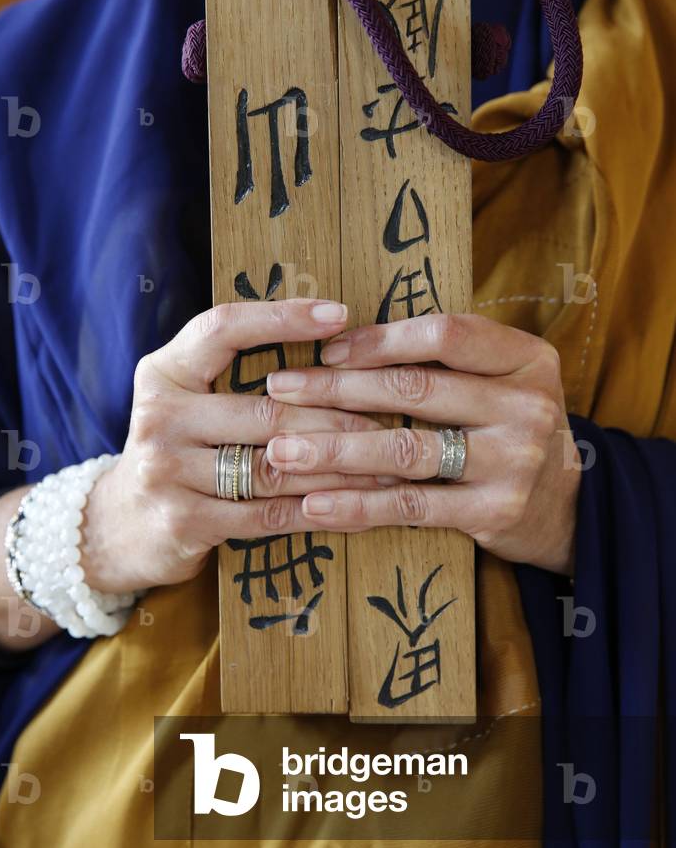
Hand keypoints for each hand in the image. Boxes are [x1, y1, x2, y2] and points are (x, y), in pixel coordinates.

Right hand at [81, 299, 387, 593]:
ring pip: (275, 465)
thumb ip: (232, 370)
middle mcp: (159, 415)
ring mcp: (166, 470)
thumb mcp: (185, 397)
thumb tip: (330, 341)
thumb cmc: (176, 449)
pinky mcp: (183, 520)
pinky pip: (267, 513)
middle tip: (394, 416)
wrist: (118, 526)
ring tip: (390, 465)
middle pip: (266, 409)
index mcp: (163, 371)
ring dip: (340, 469)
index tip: (340, 312)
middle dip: (338, 416)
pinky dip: (317, 509)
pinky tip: (356, 506)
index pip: (224, 328)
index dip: (282, 317)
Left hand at [264, 313, 580, 574]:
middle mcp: (527, 406)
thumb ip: (448, 358)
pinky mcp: (494, 512)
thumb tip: (341, 339)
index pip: (445, 335)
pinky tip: (314, 505)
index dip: (380, 340)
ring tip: (280, 452)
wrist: (567, 504)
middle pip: (416, 390)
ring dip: (334, 451)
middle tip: (280, 390)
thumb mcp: (503, 378)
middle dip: (338, 389)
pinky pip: (411, 507)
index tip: (327, 349)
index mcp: (527, 358)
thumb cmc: (511, 427)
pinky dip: (358, 506)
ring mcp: (514, 462)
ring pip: (407, 451)